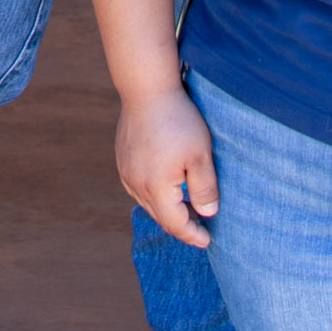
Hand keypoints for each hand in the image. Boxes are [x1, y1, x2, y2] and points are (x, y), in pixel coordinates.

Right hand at [115, 87, 217, 248]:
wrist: (147, 90)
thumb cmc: (178, 121)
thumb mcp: (201, 155)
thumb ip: (205, 189)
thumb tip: (208, 214)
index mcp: (156, 188)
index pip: (175, 224)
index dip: (193, 235)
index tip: (208, 240)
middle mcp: (136, 185)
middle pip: (160, 217)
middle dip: (182, 225)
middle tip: (202, 227)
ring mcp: (126, 173)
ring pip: (148, 204)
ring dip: (168, 210)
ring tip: (187, 208)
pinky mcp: (123, 161)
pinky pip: (139, 189)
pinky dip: (155, 196)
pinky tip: (167, 188)